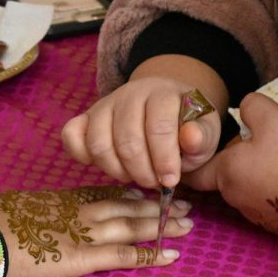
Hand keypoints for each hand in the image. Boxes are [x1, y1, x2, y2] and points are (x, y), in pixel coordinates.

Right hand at [0, 185, 193, 276]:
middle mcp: (82, 210)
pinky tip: (170, 255)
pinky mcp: (85, 257)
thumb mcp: (17, 203)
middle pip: (128, 205)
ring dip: (162, 224)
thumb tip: (35, 210)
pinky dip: (150, 255)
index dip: (131, 192)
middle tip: (182, 200)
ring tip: (187, 223)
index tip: (148, 189)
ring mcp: (86, 232)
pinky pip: (124, 255)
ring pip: (134, 225)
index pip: (106, 192)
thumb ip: (36, 206)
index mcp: (65, 198)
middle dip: (157, 204)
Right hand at [61, 75, 221, 188]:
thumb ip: (202, 137)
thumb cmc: (186, 125)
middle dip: (141, 171)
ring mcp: (104, 104)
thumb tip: (190, 138)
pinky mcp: (85, 116)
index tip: (170, 181)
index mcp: (163, 93)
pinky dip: (82, 156)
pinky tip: (106, 165)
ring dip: (116, 170)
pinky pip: (71, 136)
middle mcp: (130, 93)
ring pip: (98, 142)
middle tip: (153, 183)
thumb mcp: (206, 131)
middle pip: (127, 139)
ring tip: (134, 176)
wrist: (167, 108)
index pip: (159, 126)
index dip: (164, 159)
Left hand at [183, 93, 277, 241]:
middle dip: (236, 158)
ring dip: (259, 172)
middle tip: (259, 139)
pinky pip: (270, 201)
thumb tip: (243, 108)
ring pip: (249, 187)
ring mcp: (259, 216)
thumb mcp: (274, 117)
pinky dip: (277, 188)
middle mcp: (236, 199)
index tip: (195, 149)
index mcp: (226, 174)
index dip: (191, 161)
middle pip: (226, 175)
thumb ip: (251, 107)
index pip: (194, 173)